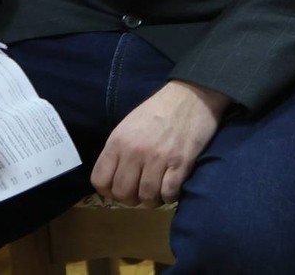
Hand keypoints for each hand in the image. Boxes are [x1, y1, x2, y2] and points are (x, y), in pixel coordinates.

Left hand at [91, 80, 227, 206]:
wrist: (194, 94)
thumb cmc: (160, 109)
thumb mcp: (129, 124)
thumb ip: (119, 150)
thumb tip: (116, 177)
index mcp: (118, 141)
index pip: (100, 181)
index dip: (109, 191)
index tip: (121, 189)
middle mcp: (135, 152)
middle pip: (123, 193)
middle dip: (132, 199)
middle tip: (142, 192)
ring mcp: (159, 158)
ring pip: (147, 196)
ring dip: (153, 200)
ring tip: (159, 192)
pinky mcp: (181, 162)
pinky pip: (169, 193)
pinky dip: (170, 196)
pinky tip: (173, 189)